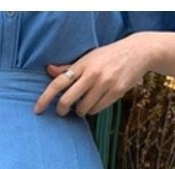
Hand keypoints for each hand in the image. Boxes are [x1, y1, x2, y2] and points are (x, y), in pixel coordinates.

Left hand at [34, 34, 155, 117]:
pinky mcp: (115, 92)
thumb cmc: (109, 56)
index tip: (37, 110)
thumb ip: (69, 67)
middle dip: (61, 110)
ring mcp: (104, 84)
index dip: (45, 98)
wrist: (137, 52)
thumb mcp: (88, 57)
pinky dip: (93, 109)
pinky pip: (96, 110)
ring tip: (84, 102)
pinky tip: (97, 101)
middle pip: (67, 101)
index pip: (58, 83)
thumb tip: (49, 70)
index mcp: (82, 64)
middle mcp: (92, 74)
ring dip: (80, 110)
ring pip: (82, 109)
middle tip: (62, 111)